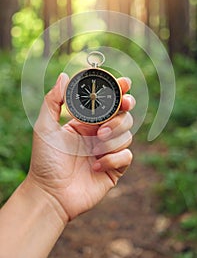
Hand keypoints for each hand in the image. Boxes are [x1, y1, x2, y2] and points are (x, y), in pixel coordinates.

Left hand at [26, 73, 135, 222]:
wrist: (50, 194)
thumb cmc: (45, 160)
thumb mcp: (45, 127)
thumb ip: (53, 101)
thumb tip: (64, 76)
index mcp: (86, 122)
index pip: (107, 103)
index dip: (119, 91)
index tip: (124, 83)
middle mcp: (99, 134)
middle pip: (123, 115)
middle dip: (123, 111)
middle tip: (122, 107)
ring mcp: (108, 150)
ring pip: (126, 134)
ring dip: (113, 136)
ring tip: (95, 145)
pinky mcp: (115, 168)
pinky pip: (126, 156)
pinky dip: (112, 158)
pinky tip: (95, 165)